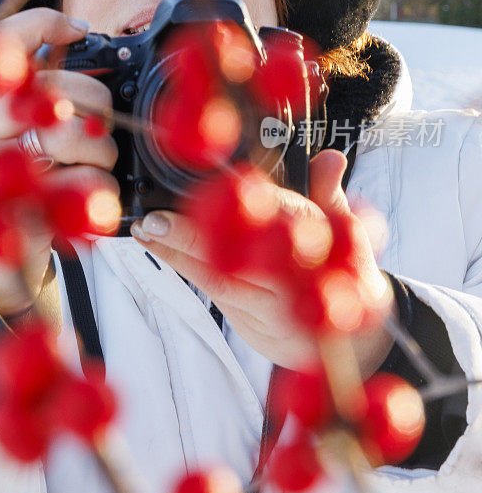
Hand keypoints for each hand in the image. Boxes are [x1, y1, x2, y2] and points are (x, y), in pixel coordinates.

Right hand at [0, 8, 118, 315]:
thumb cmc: (12, 175)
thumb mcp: (13, 123)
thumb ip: (36, 81)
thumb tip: (77, 30)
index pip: (7, 40)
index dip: (47, 24)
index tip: (80, 29)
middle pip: (63, 89)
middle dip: (99, 109)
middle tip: (97, 130)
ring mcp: (0, 168)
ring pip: (78, 136)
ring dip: (102, 154)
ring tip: (90, 166)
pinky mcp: (25, 209)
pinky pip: (87, 183)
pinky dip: (100, 191)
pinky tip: (83, 198)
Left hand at [130, 149, 395, 374]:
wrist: (346, 334)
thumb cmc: (333, 266)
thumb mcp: (344, 226)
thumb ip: (327, 190)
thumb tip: (331, 158)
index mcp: (325, 241)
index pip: (284, 220)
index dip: (247, 208)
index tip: (219, 194)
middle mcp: (298, 277)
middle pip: (243, 257)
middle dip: (196, 238)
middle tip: (157, 219)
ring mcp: (276, 306)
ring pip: (220, 278)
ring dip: (177, 253)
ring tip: (145, 229)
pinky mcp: (254, 324)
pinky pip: (213, 293)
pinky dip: (183, 268)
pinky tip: (156, 247)